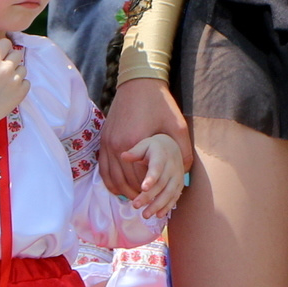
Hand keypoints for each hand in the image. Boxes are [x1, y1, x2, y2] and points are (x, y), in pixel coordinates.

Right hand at [0, 37, 29, 130]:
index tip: (0, 53)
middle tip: (2, 67)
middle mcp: (6, 68)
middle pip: (17, 53)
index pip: (6, 42)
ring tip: (6, 80)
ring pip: (23, 68)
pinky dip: (20, 84)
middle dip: (10, 58)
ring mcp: (16, 80)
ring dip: (16, 71)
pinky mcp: (22, 92)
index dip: (3, 47)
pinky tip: (10, 89)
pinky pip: (27, 81)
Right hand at [103, 76, 190, 198]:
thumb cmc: (160, 103)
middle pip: (125, 181)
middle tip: (148, 205)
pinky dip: (110, 181)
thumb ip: (183, 150)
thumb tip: (184, 172)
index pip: (140, 178)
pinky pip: (103, 168)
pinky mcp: (103, 139)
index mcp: (135, 142)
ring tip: (136, 198)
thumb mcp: (178, 125)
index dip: (150, 192)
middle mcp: (117, 145)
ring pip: (112, 178)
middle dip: (137, 195)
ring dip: (123, 191)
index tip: (159, 199)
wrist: (139, 82)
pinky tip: (120, 188)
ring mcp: (107, 142)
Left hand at [126, 130, 186, 218]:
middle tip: (135, 205)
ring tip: (145, 215)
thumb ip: (134, 152)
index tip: (143, 188)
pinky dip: (167, 207)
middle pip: (161, 184)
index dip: (151, 178)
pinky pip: (174, 197)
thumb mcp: (143, 145)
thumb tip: (123, 156)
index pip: (157, 167)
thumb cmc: (153, 148)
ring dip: (157, 205)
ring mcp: (177, 177)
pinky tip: (158, 215)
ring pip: (169, 193)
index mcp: (161, 156)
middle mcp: (172, 167)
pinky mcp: (179, 185)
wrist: (172, 147)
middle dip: (149, 196)